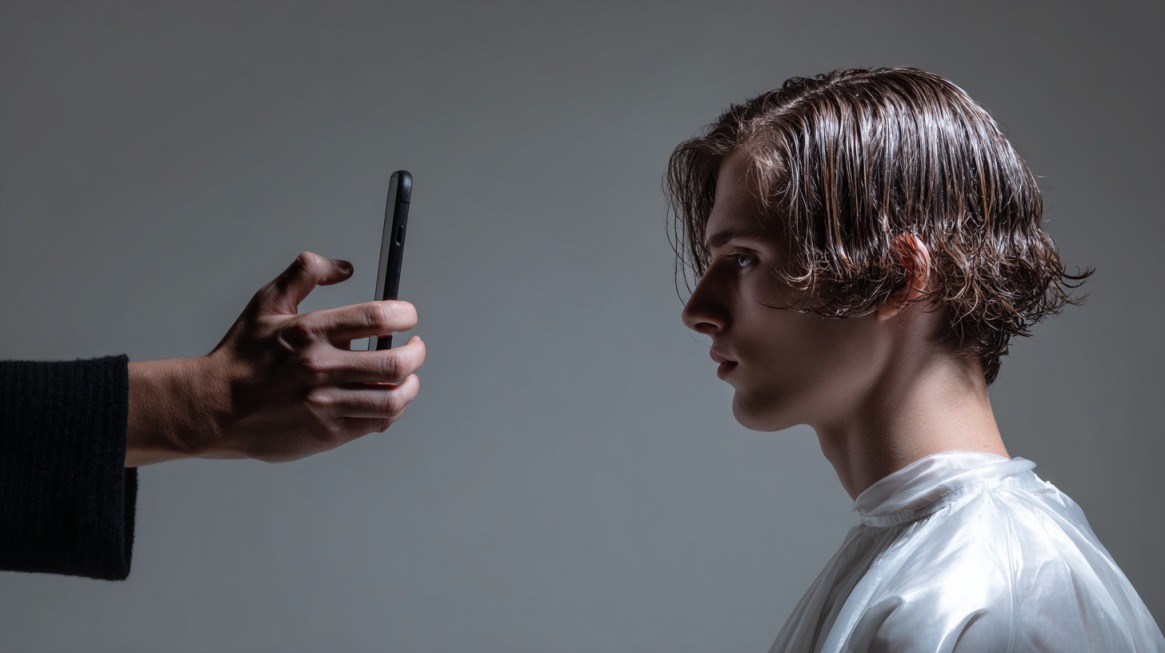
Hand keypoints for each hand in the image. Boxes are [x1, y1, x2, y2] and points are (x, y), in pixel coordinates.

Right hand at [126, 252, 425, 464]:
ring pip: (392, 398)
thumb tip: (344, 267)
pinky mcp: (327, 433)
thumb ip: (305, 273)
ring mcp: (325, 403)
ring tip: (409, 378)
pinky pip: (376, 422)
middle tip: (415, 347)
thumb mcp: (267, 303)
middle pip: (395, 362)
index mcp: (310, 332)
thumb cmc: (242, 356)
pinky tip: (387, 399)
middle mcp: (320, 368)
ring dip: (410, 386)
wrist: (214, 408)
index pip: (376, 319)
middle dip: (416, 353)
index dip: (404, 315)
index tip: (408, 317)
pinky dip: (391, 409)